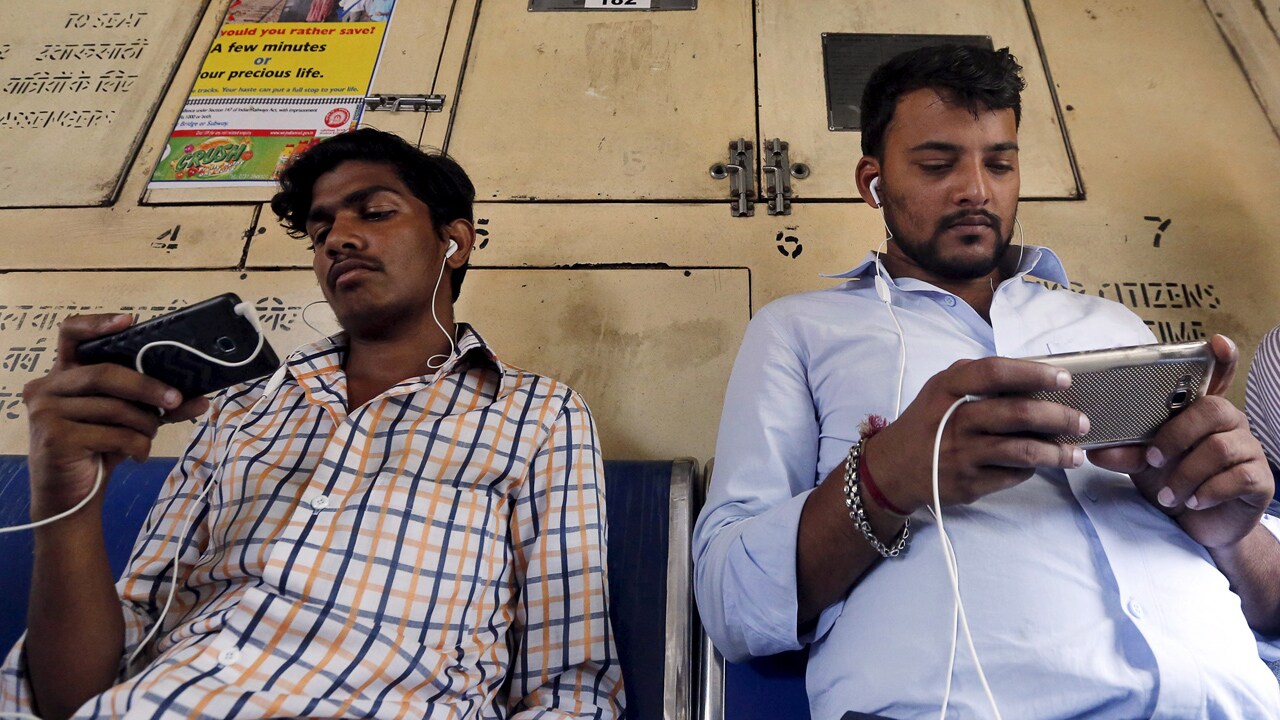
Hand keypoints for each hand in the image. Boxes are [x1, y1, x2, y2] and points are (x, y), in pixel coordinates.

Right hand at [22, 314, 208, 519]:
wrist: (73, 496)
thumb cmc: (99, 449)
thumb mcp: (131, 421)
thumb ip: (160, 406)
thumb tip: (202, 398)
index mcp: (62, 374)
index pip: (71, 334)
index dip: (98, 323)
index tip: (130, 322)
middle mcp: (46, 387)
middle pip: (105, 373)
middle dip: (147, 387)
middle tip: (176, 399)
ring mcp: (44, 411)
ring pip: (113, 407)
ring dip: (144, 424)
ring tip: (149, 436)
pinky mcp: (53, 437)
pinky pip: (112, 434)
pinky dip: (136, 445)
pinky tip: (137, 454)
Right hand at [864, 356, 1088, 512]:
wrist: (893, 468)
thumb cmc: (927, 422)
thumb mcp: (941, 389)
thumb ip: (977, 378)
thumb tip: (1031, 374)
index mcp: (947, 389)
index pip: (995, 373)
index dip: (1033, 374)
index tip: (1064, 379)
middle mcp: (953, 420)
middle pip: (1016, 414)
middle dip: (1058, 417)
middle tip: (1081, 422)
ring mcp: (960, 455)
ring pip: (1021, 452)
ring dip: (1056, 453)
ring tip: (1075, 454)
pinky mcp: (968, 484)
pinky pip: (1012, 475)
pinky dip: (1031, 469)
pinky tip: (1040, 465)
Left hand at [1088, 335, 1272, 548]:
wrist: (1197, 526)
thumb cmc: (1171, 482)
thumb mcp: (1142, 466)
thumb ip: (1124, 452)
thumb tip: (1097, 449)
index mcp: (1201, 413)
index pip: (1218, 377)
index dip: (1222, 359)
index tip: (1217, 342)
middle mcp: (1229, 424)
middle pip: (1213, 410)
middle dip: (1175, 436)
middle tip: (1152, 460)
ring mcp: (1248, 449)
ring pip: (1219, 448)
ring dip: (1185, 474)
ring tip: (1168, 495)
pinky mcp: (1259, 478)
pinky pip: (1237, 477)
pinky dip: (1208, 492)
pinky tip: (1194, 501)